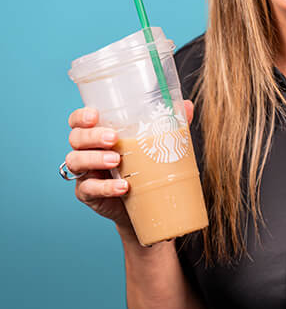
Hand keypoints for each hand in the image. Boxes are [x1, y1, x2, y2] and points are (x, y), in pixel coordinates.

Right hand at [65, 101, 194, 234]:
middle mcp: (86, 150)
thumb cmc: (145, 164)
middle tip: (113, 138)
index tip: (94, 115)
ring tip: (116, 160)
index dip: (81, 116)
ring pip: (76, 161)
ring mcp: (84, 172)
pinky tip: (122, 187)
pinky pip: (88, 188)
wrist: (145, 203)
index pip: (78, 120)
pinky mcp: (87, 193)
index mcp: (98, 133)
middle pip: (76, 138)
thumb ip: (169, 122)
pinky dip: (105, 187)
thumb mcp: (155, 142)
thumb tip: (186, 105)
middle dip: (92, 136)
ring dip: (95, 159)